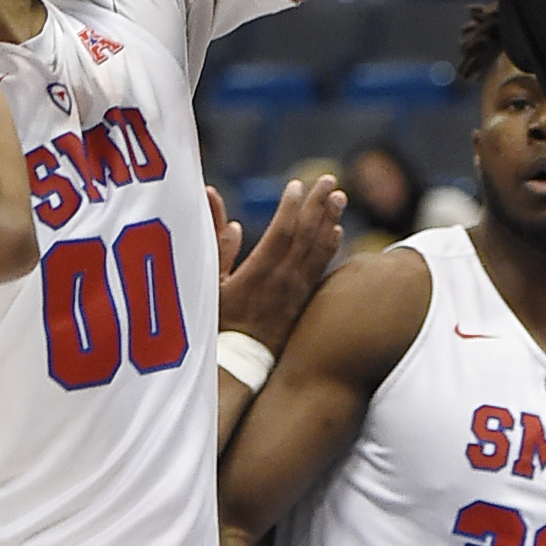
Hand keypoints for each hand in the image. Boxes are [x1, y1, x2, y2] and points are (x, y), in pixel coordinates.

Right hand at [219, 174, 345, 352]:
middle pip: (306, 236)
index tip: (297, 184)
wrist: (235, 365)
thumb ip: (212, 236)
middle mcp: (283, 281)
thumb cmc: (214, 322)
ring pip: (318, 251)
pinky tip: (336, 232)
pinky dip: (329, 248)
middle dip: (318, 205)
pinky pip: (321, 269)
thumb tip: (211, 195)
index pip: (282, 232)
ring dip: (329, 221)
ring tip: (339, 198)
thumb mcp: (206, 280)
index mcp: (257, 273)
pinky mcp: (302, 301)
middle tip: (329, 180)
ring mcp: (296, 292)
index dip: (291, 207)